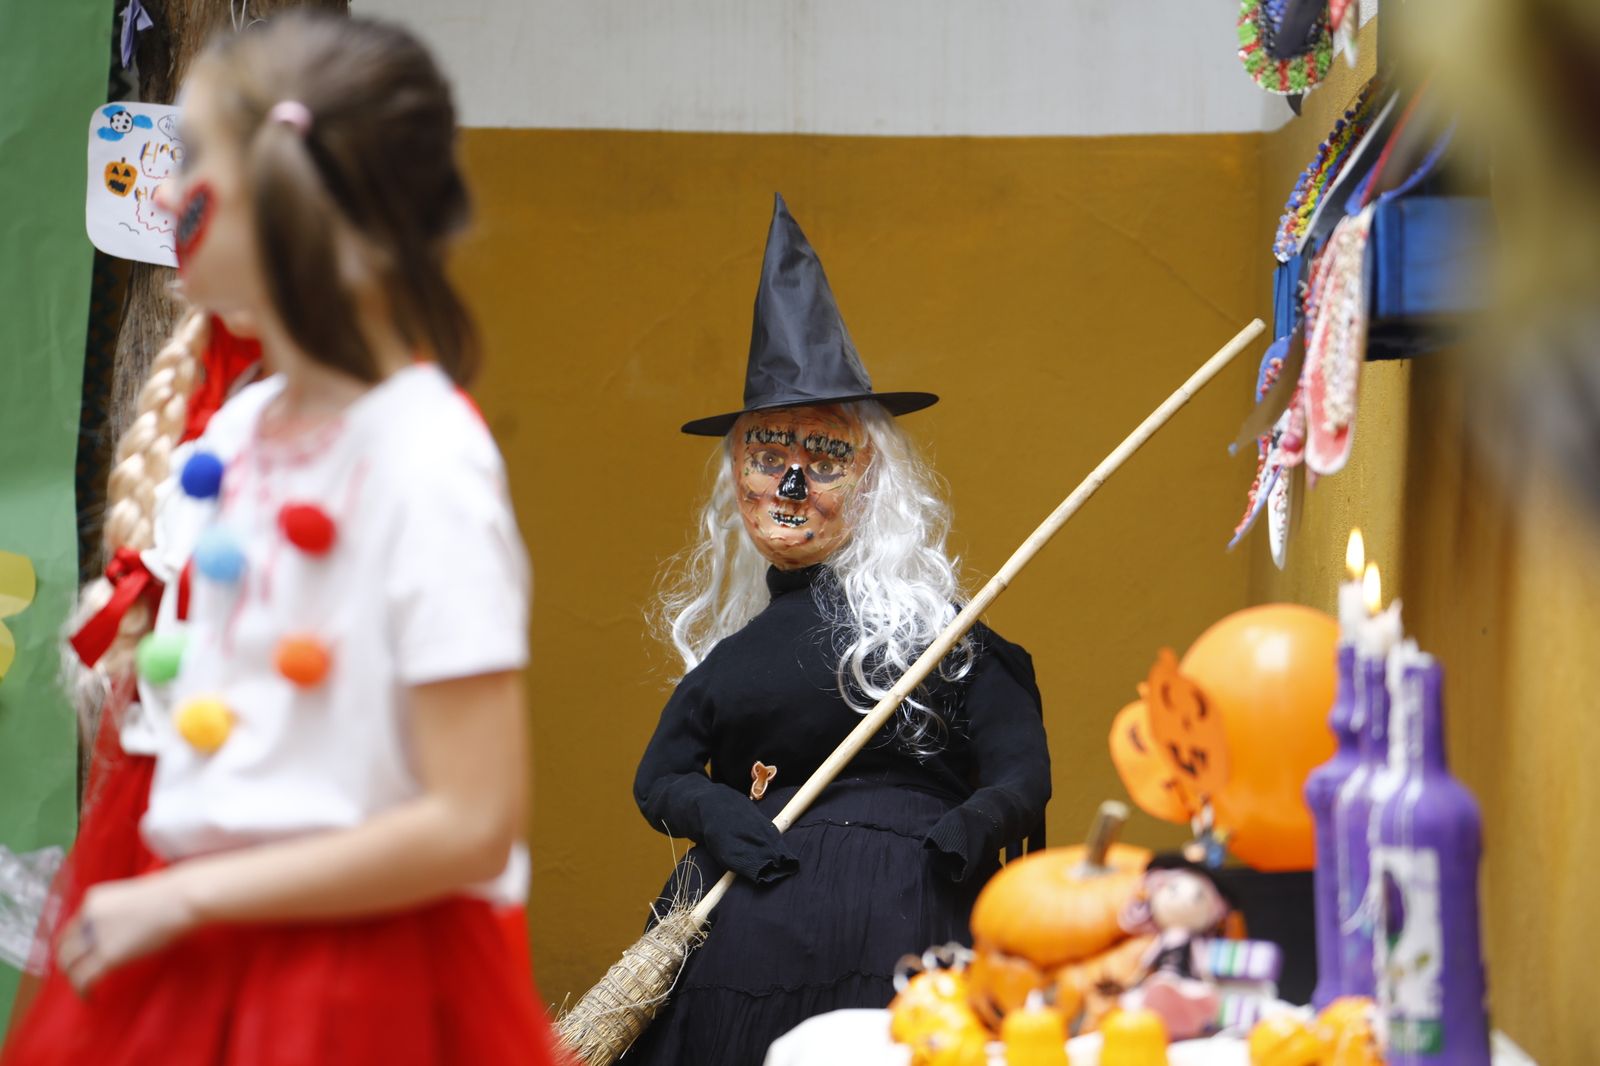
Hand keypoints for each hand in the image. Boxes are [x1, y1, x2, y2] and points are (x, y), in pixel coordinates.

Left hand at [57, 872, 198, 992]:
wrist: (180, 899)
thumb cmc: (170, 896)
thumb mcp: (132, 898)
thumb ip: (116, 913)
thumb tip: (118, 932)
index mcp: (93, 900)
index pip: (72, 927)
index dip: (72, 945)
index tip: (79, 955)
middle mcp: (88, 917)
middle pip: (65, 946)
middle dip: (68, 963)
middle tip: (76, 974)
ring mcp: (97, 936)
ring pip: (70, 964)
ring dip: (74, 977)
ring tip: (83, 986)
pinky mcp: (108, 955)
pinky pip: (85, 977)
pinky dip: (83, 989)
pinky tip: (90, 996)